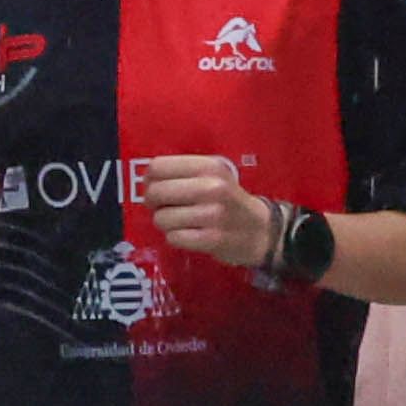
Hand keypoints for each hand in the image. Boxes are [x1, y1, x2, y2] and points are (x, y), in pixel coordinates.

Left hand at [132, 153, 271, 265]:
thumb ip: (182, 172)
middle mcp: (211, 187)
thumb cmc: (229, 201)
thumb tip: (145, 180)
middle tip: (165, 207)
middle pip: (155, 192)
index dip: (151, 179)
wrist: (260, 230)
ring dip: (166, 223)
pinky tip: (189, 234)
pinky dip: (176, 238)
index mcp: (209, 166)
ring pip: (161, 218)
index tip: (157, 186)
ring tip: (181, 222)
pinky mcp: (212, 239)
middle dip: (154, 203)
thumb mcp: (213, 175)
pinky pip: (173, 238)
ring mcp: (212, 214)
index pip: (158, 167)